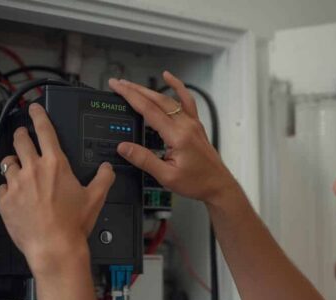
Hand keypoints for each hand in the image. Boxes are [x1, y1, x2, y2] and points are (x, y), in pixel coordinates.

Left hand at [0, 103, 115, 275]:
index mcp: (55, 164)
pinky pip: (2, 187)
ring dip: (13, 162)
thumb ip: (103, 178)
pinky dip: (8, 188)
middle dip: (21, 134)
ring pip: (8, 162)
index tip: (33, 108)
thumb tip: (107, 169)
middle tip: (23, 135)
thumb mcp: (96, 199)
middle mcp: (33, 170)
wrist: (54, 248)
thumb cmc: (73, 225)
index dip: (38, 115)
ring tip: (18, 169)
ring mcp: (16, 184)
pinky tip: (15, 195)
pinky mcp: (4, 200)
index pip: (44, 130)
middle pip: (20, 140)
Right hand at [108, 71, 237, 204]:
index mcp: (177, 136)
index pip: (149, 110)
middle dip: (135, 89)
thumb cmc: (196, 182)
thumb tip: (124, 147)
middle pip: (157, 100)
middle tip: (118, 83)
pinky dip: (177, 87)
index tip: (117, 87)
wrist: (218, 185)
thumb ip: (144, 160)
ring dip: (149, 90)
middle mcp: (186, 125)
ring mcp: (192, 123)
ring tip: (132, 84)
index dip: (130, 96)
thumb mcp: (166, 176)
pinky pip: (186, 101)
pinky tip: (169, 77)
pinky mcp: (196, 125)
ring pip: (169, 99)